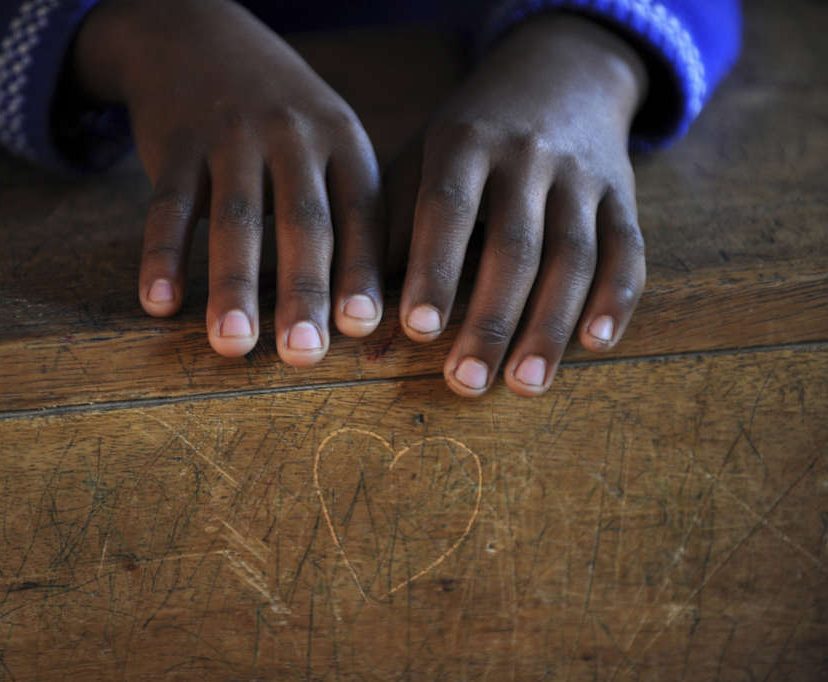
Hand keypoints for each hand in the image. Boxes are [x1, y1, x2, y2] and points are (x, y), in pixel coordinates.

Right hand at [72, 0, 383, 364]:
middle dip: (304, 291)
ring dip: (234, 286)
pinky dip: (162, 256)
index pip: (361, 214)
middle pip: (303, 223)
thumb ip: (348, 205)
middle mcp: (293, 136)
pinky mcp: (175, 143)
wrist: (197, 34)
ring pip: (235, 220)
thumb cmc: (280, 113)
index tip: (364, 328)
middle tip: (303, 354)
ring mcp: (231, 136)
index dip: (362, 271)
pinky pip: (167, 206)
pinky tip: (158, 303)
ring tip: (233, 346)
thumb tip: (370, 309)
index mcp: (343, 141)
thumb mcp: (328, 136)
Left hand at [386, 13, 648, 396]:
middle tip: (465, 382)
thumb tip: (359, 319)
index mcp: (464, 141)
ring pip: (573, 257)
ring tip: (524, 386)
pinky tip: (595, 343)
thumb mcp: (420, 159)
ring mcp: (582, 175)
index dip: (435, 271)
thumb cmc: (467, 138)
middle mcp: (528, 154)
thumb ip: (391, 230)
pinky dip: (615, 298)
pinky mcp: (623, 194)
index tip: (418, 331)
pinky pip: (627, 250)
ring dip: (550, 326)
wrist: (559, 72)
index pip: (448, 210)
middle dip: (490, 321)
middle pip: (515, 246)